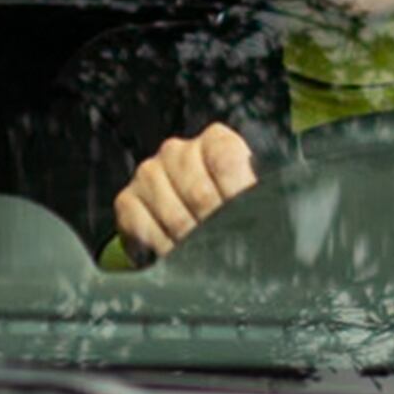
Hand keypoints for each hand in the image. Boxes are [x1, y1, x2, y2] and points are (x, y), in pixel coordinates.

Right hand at [112, 124, 260, 263]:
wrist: (195, 227)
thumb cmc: (230, 211)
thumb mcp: (253, 200)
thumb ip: (256, 200)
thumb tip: (266, 219)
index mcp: (215, 142)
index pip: (226, 160)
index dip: (236, 195)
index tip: (243, 218)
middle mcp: (178, 151)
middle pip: (199, 193)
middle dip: (215, 227)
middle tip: (223, 244)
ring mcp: (149, 174)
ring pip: (172, 215)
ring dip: (189, 242)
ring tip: (201, 251)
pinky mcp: (127, 200)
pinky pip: (143, 228)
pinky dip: (161, 247)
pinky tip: (174, 251)